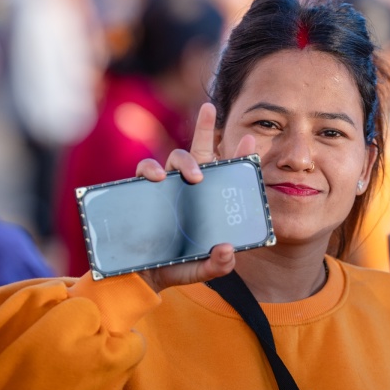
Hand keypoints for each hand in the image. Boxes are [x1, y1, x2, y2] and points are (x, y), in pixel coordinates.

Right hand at [133, 103, 256, 292]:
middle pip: (200, 151)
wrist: (140, 277)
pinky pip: (145, 170)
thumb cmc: (176, 267)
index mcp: (208, 201)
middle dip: (205, 128)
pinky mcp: (142, 192)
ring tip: (194, 176)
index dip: (239, 155)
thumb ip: (218, 265)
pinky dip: (150, 168)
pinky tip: (156, 177)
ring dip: (184, 160)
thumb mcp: (202, 269)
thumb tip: (227, 249)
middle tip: (210, 111)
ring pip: (175, 157)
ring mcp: (166, 188)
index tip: (250, 139)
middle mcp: (188, 189)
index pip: (226, 172)